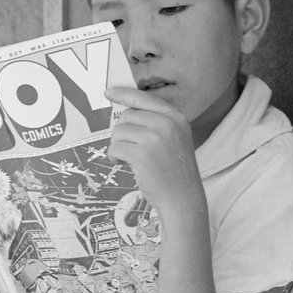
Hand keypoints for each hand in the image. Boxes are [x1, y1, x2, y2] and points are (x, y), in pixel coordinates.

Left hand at [105, 86, 205, 221]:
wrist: (183, 199)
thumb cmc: (174, 173)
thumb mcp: (173, 140)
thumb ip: (155, 124)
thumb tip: (125, 113)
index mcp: (176, 118)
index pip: (145, 99)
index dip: (124, 94)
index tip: (109, 92)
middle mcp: (167, 124)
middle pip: (127, 116)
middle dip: (121, 133)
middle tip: (127, 149)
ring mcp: (155, 139)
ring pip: (119, 131)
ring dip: (117, 146)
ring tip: (127, 159)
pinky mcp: (142, 154)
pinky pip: (115, 148)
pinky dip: (114, 157)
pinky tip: (123, 165)